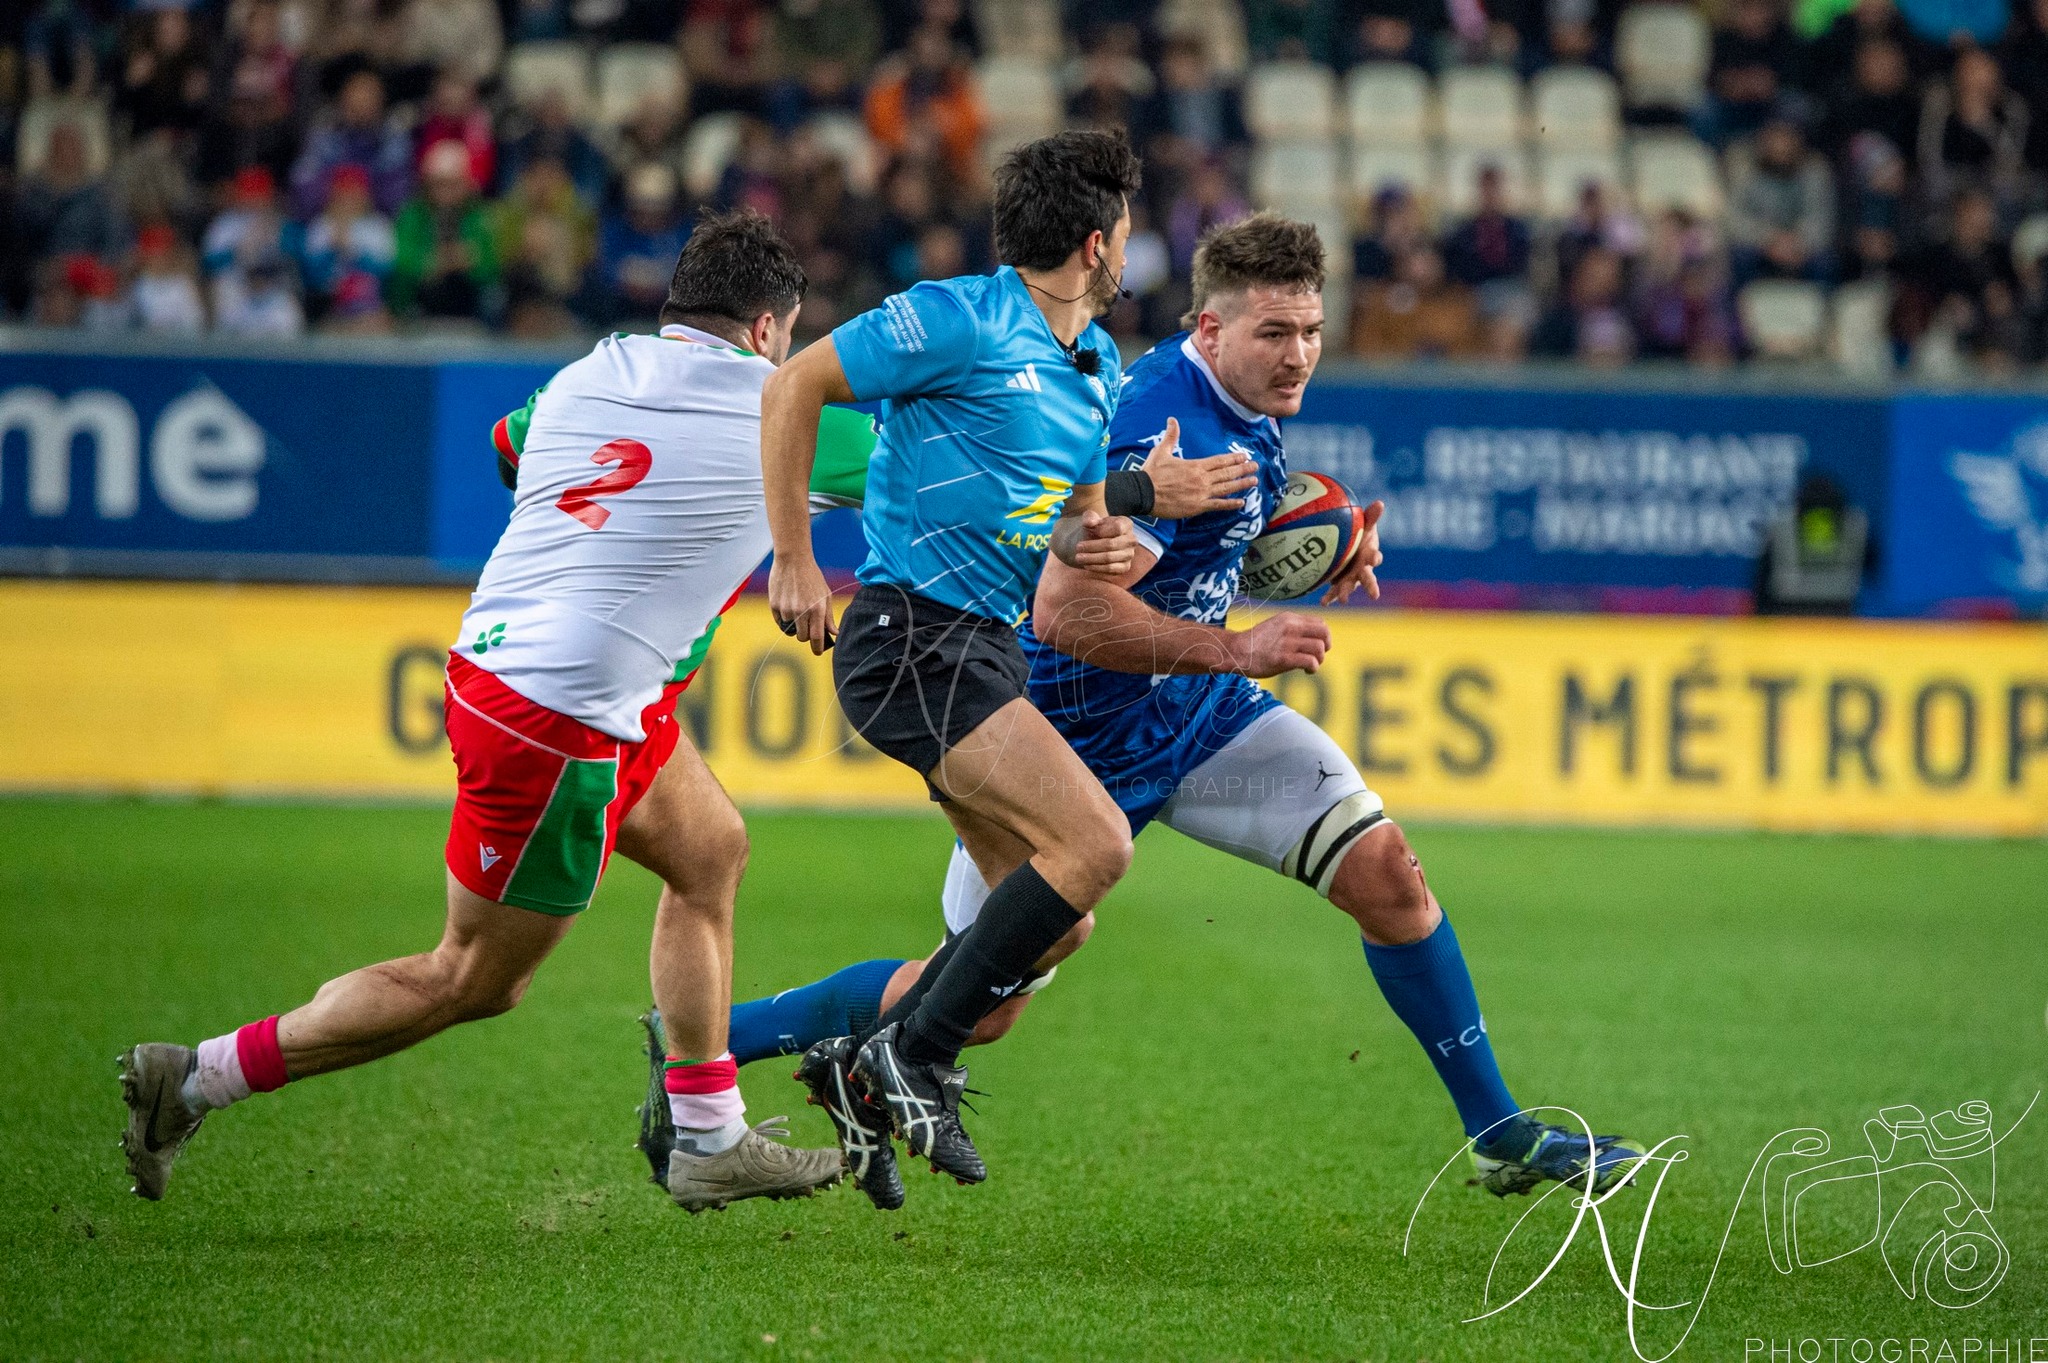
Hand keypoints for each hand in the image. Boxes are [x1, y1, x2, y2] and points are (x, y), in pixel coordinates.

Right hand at [768, 556, 835, 653]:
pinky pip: (779, 621)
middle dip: (806, 635)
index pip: (817, 638)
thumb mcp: (825, 595)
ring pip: (790, 629)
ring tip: (797, 607)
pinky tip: (788, 602)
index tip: (817, 651)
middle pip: (802, 637)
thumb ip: (828, 617)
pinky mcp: (774, 605)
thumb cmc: (812, 577)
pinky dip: (784, 617)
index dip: (817, 648)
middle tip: (807, 625)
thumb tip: (834, 633)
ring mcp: (786, 609)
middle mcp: (801, 612)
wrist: (792, 559)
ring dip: (794, 624)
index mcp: (817, 610)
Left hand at [1073, 510, 1136, 577]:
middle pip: (1112, 544)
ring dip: (1091, 558)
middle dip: (1092, 546)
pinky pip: (1111, 569)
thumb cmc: (1094, 528)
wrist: (1095, 542)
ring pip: (1109, 558)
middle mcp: (1131, 540)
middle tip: (1077, 547)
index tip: (1089, 531)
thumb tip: (1089, 522)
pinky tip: (1086, 565)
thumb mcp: (1090, 519)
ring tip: (1078, 558)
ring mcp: (1129, 554)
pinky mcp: (1125, 567)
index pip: (1118, 528)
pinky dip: (1096, 568)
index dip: (1102, 531)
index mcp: (1126, 524)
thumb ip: (1089, 518)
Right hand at [1141, 417, 1258, 518]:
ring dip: (1242, 484)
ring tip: (1254, 481)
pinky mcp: (1197, 507)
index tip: (1244, 456)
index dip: (1233, 458)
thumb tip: (1172, 419)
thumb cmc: (1152, 472)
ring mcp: (1201, 494)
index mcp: (1195, 465)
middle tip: (1255, 466)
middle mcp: (1202, 479)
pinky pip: (1217, 505)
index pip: (1219, 460)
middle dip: (1243, 469)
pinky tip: (1242, 502)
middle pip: (1227, 473)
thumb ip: (1171, 436)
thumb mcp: (1161, 451)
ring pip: (1226, 488)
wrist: (1143, 493)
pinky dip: (1230, 504)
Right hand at [1229, 611, 1331, 676]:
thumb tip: (1312, 638)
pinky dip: (1313, 668)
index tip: (1317, 645)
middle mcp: (1291, 627)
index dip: (1324, 636)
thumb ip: (1293, 628)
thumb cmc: (1256, 642)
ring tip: (1310, 666)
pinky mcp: (1284, 658)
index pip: (1320, 623)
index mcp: (1289, 618)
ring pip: (1319, 648)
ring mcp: (1288, 643)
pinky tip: (1306, 671)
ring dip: (1319, 659)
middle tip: (1319, 655)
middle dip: (1326, 646)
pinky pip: (1310, 661)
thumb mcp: (1276, 626)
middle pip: (1324, 633)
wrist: (1236, 651)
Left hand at [1321, 499, 1385, 604]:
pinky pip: (1334, 592)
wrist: (1350, 548)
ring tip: (1343, 600)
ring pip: (1350, 587)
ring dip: (1347, 593)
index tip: (1375, 558)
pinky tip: (1322, 603)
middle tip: (1375, 594)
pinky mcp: (1340, 584)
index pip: (1375, 557)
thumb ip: (1371, 517)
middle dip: (1370, 586)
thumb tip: (1380, 503)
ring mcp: (1351, 578)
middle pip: (1368, 578)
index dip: (1375, 558)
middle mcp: (1363, 570)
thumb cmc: (1360, 536)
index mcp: (1369, 555)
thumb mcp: (1365, 526)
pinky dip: (1329, 597)